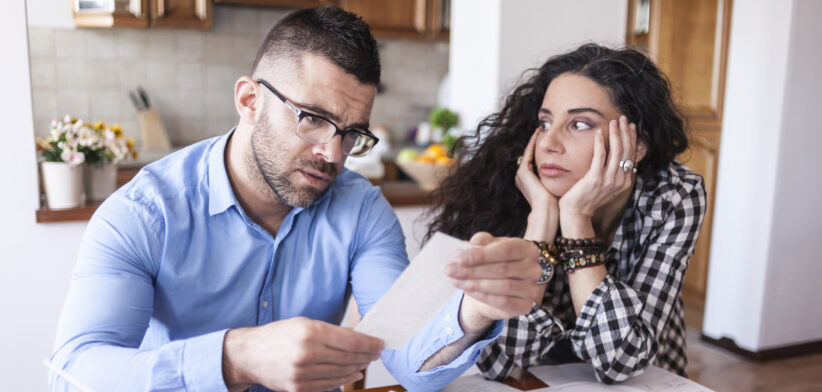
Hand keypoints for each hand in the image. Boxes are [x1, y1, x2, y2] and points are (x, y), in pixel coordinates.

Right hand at [222, 317, 383, 391]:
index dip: (369, 343)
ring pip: (341, 373)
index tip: (380, 344)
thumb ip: (331, 331)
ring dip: (358, 367)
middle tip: (377, 352)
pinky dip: (344, 379)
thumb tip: (357, 337)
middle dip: (366, 355)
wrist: (250, 354)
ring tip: (366, 362)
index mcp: (310, 332)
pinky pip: (329, 385)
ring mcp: (302, 373)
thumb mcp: (304, 323)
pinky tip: (353, 373)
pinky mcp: (298, 387)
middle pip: (348, 357)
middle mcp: (307, 353)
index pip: (350, 340)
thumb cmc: (278, 335)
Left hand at [445, 232, 543, 332]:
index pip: (506, 249)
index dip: (482, 254)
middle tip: (451, 270)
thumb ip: (480, 242)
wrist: (494, 287)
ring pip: (502, 286)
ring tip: (456, 281)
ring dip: (475, 284)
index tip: (460, 258)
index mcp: (527, 249)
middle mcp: (534, 269)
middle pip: (502, 269)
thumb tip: (469, 246)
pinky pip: (503, 302)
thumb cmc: (491, 262)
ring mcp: (532, 289)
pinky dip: (483, 296)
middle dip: (473, 270)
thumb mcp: (486, 248)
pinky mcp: (525, 306)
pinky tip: (468, 291)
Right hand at [516, 130, 558, 215]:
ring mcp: (521, 174)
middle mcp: (522, 176)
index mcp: (528, 180)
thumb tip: (570, 172)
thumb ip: (558, 179)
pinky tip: (540, 132)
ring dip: (534, 139)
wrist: (547, 211)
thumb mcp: (556, 187)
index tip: (549, 139)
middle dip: (536, 141)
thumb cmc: (555, 203)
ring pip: (528, 151)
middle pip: (530, 154)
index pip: (534, 160)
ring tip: (541, 127)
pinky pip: (528, 152)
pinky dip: (533, 142)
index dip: (540, 148)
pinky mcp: (523, 171)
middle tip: (542, 128)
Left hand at [559, 116, 637, 221]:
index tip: (631, 126)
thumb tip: (621, 158)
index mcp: (625, 182)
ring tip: (614, 121)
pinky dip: (601, 142)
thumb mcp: (607, 185)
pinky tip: (599, 132)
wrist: (576, 213)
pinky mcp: (595, 178)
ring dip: (616, 134)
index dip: (632, 139)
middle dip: (626, 132)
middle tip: (624, 118)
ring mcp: (608, 180)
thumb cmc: (588, 198)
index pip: (631, 156)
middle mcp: (620, 181)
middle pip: (626, 151)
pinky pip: (600, 156)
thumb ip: (615, 173)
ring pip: (617, 152)